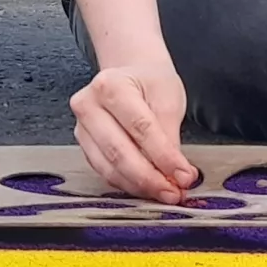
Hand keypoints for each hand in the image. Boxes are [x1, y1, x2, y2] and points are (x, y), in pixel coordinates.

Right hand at [70, 65, 197, 203]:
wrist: (130, 74)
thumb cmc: (149, 83)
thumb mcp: (168, 98)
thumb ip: (170, 137)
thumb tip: (177, 174)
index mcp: (110, 85)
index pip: (141, 128)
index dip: (164, 156)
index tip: (184, 176)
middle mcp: (89, 105)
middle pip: (120, 151)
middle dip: (150, 178)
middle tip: (174, 192)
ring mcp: (82, 127)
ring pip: (110, 167)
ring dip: (139, 185)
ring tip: (165, 192)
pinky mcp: (84, 145)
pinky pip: (105, 171)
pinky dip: (128, 183)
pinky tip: (147, 187)